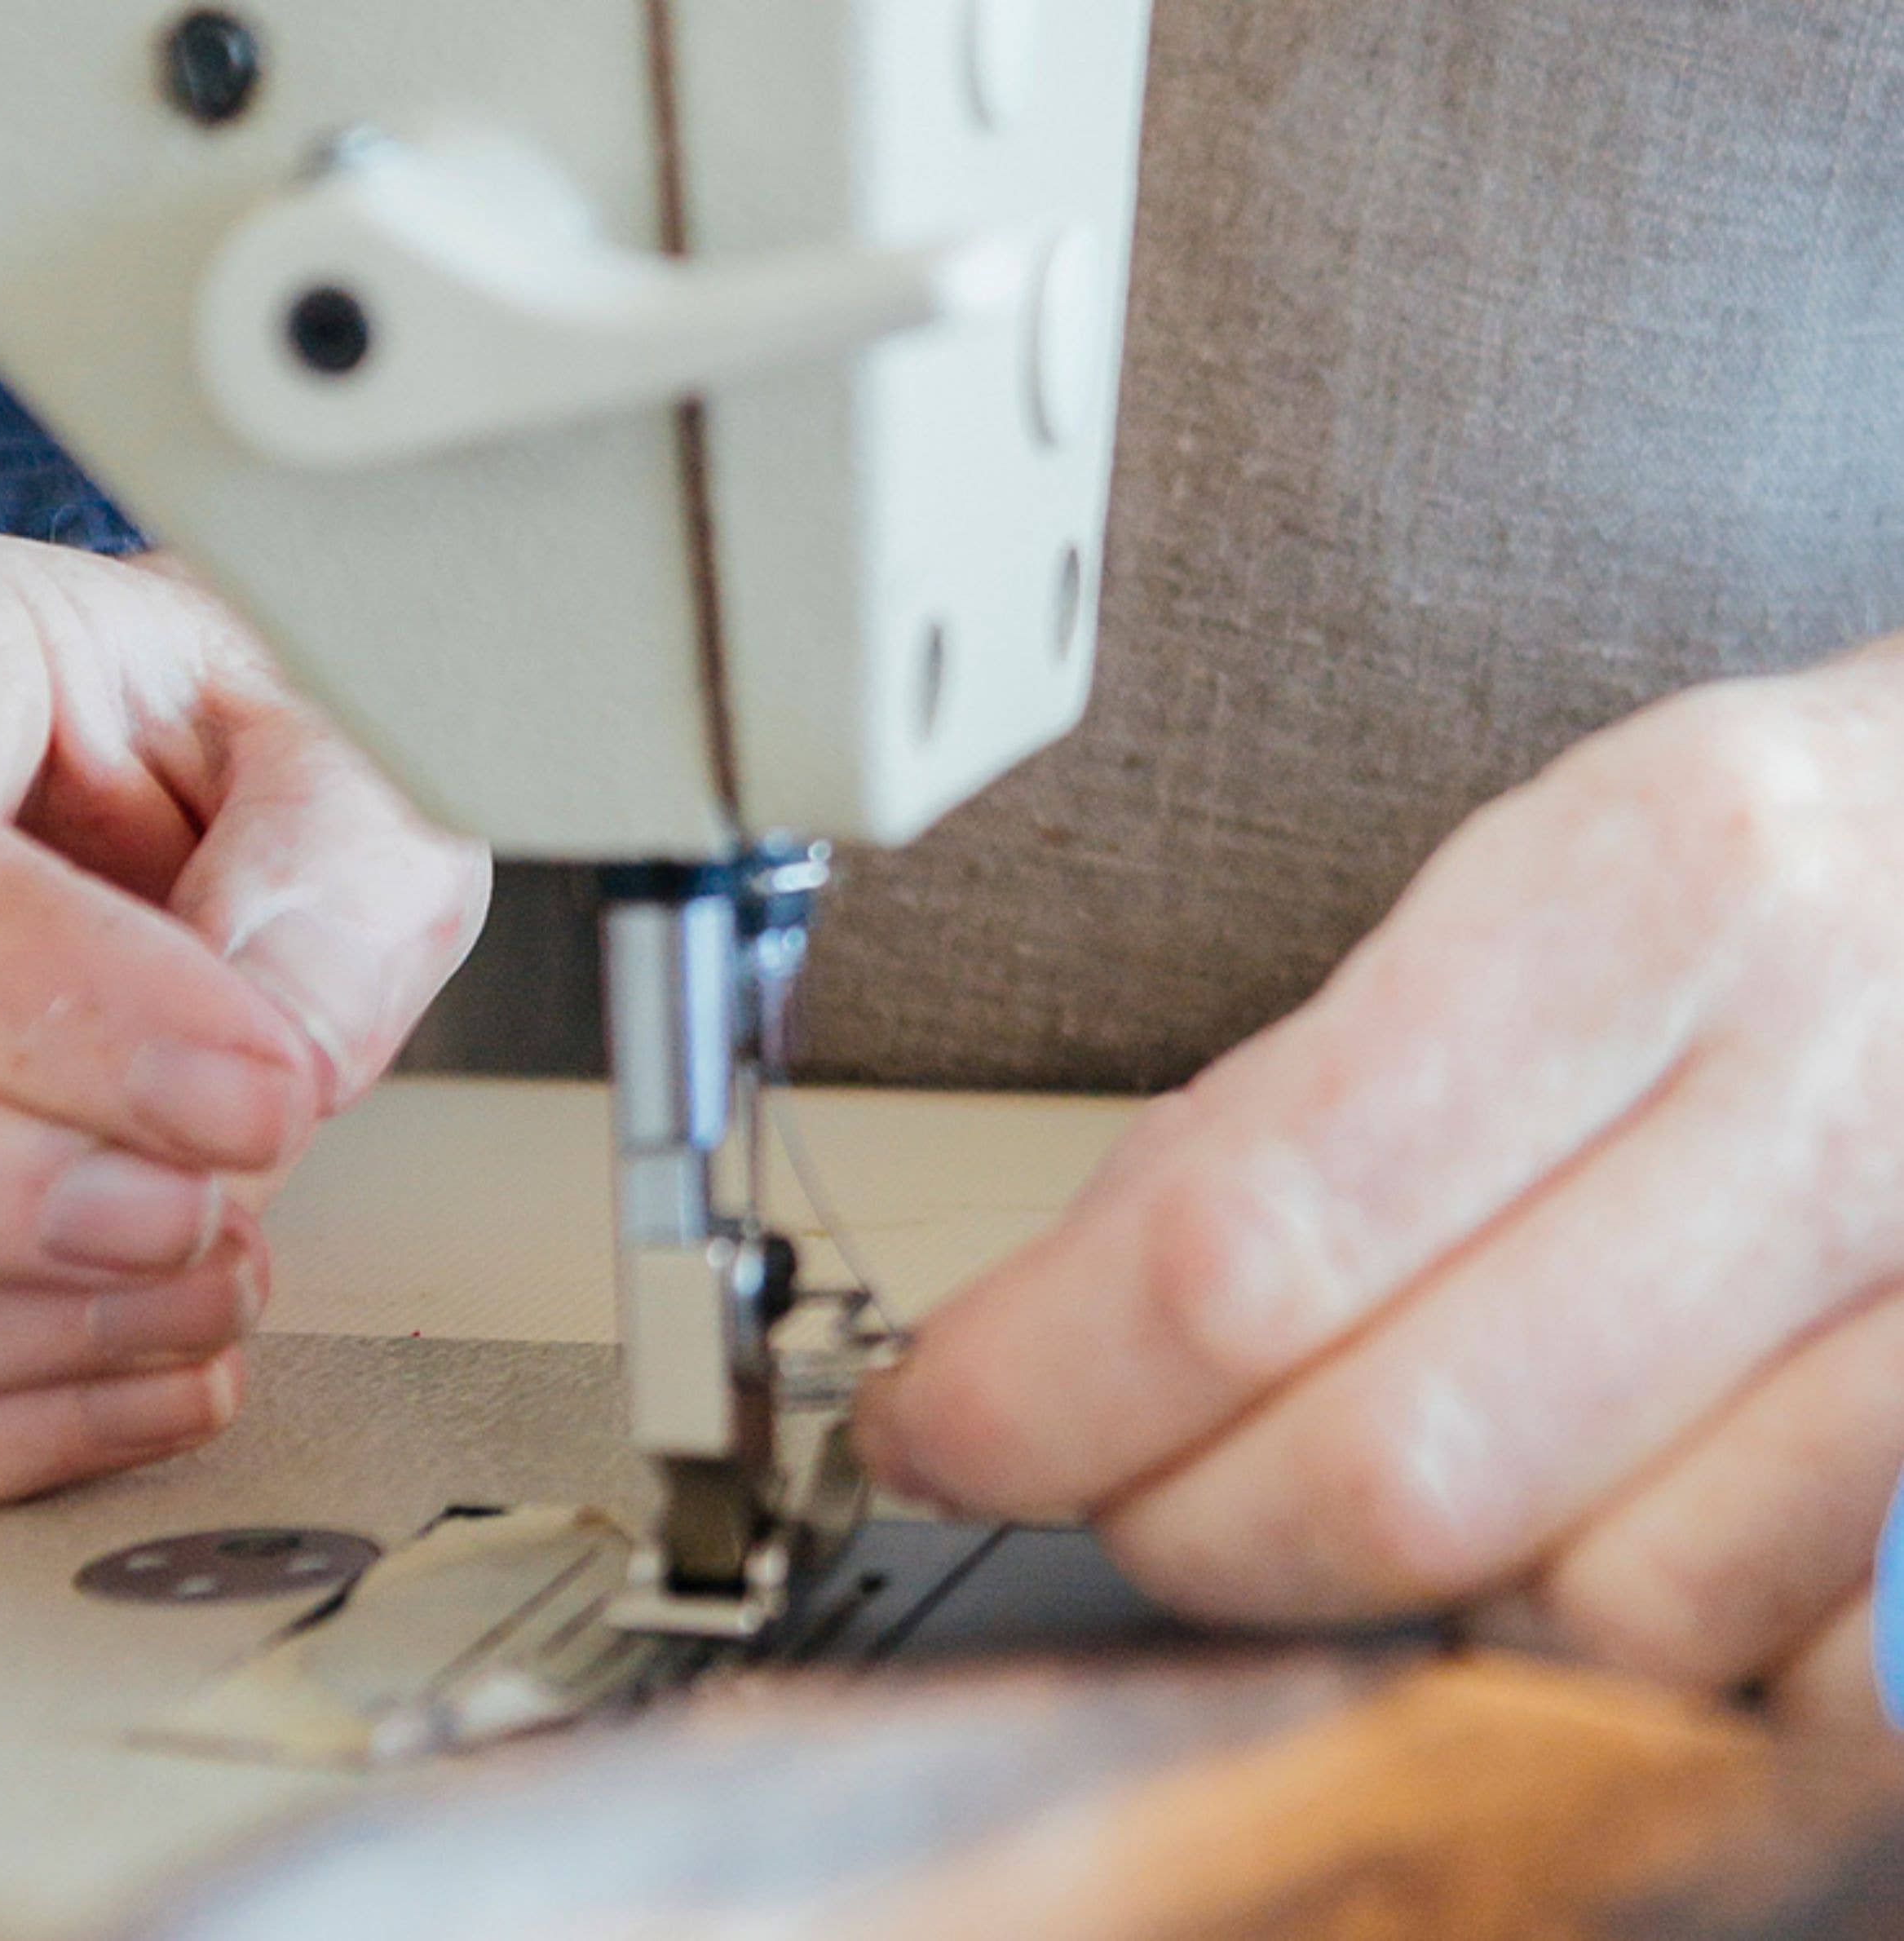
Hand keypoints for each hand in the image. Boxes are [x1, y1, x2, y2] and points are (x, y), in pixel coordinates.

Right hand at [0, 534, 488, 1504]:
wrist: (165, 788)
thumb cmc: (236, 746)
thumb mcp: (337, 755)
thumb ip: (323, 884)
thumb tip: (277, 1070)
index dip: (74, 1013)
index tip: (260, 1099)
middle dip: (27, 1200)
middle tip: (208, 1218)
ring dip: (41, 1320)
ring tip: (216, 1285)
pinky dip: (19, 1413)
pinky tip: (161, 1376)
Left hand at [859, 641, 1903, 1724]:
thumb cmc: (1755, 875)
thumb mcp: (1524, 880)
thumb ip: (1310, 1096)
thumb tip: (1080, 1306)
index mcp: (1643, 894)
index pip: (1257, 1226)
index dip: (1045, 1378)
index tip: (939, 1420)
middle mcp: (1814, 1092)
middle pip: (1397, 1460)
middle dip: (1169, 1517)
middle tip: (1086, 1472)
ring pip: (1575, 1602)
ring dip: (1375, 1587)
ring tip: (1317, 1470)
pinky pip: (1749, 1658)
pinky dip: (1574, 1629)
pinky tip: (1525, 1520)